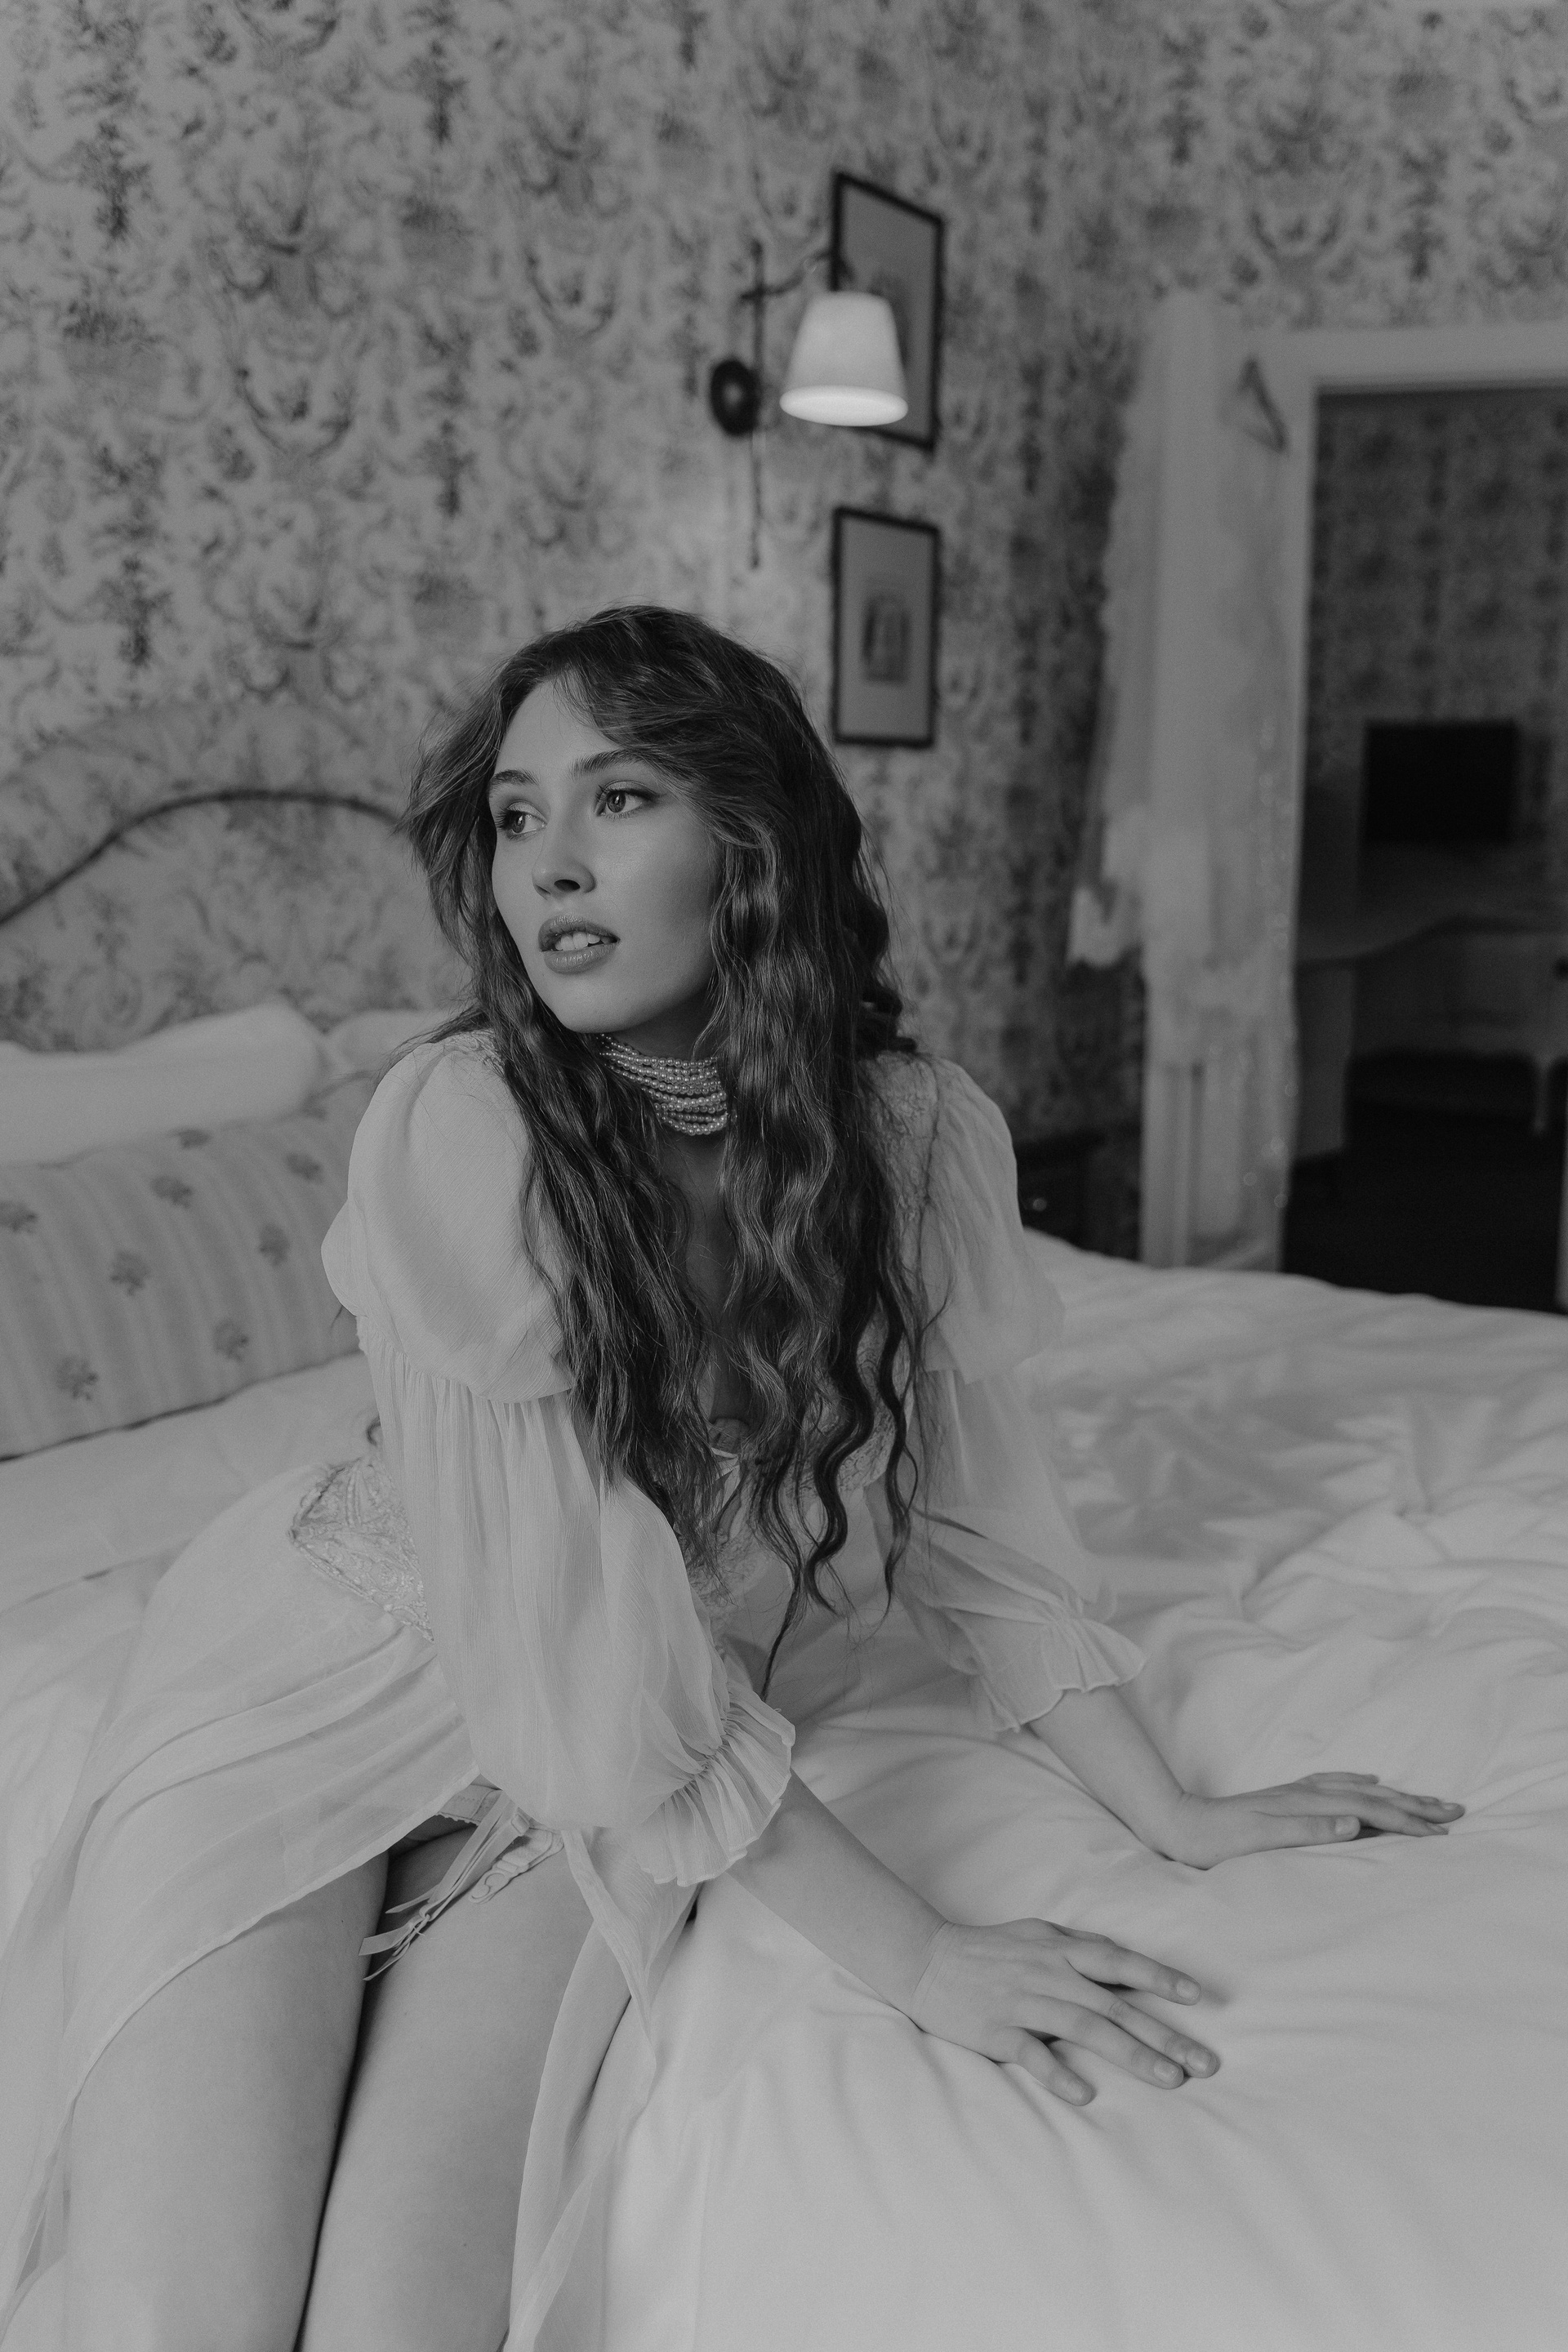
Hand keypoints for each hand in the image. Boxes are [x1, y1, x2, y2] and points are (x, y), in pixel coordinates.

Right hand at [907, 1917, 1218, 2106]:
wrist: (927, 1960)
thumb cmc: (989, 1948)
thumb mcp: (1037, 1932)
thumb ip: (1079, 1944)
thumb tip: (1120, 1955)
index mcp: (1060, 1949)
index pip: (1119, 1962)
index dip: (1159, 1977)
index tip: (1197, 1998)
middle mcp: (1049, 1973)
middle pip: (1115, 2005)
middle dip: (1164, 2034)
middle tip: (1204, 2063)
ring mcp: (1023, 2002)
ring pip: (1085, 2028)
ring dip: (1130, 2055)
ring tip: (1169, 2080)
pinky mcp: (996, 2031)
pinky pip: (1032, 2054)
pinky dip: (1058, 2072)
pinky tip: (1086, 2094)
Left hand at [1160, 1774, 1464, 1867]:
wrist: (1180, 1825)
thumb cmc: (1220, 1841)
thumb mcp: (1263, 1840)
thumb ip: (1310, 1830)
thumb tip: (1356, 1821)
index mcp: (1307, 1807)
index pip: (1371, 1812)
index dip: (1408, 1822)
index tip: (1442, 1834)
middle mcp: (1306, 1794)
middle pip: (1373, 1797)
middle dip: (1416, 1805)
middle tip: (1456, 1812)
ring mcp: (1296, 1793)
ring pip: (1359, 1790)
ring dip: (1396, 1795)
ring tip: (1426, 1799)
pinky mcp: (1285, 1798)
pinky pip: (1334, 1783)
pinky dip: (1359, 1784)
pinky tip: (1369, 1783)